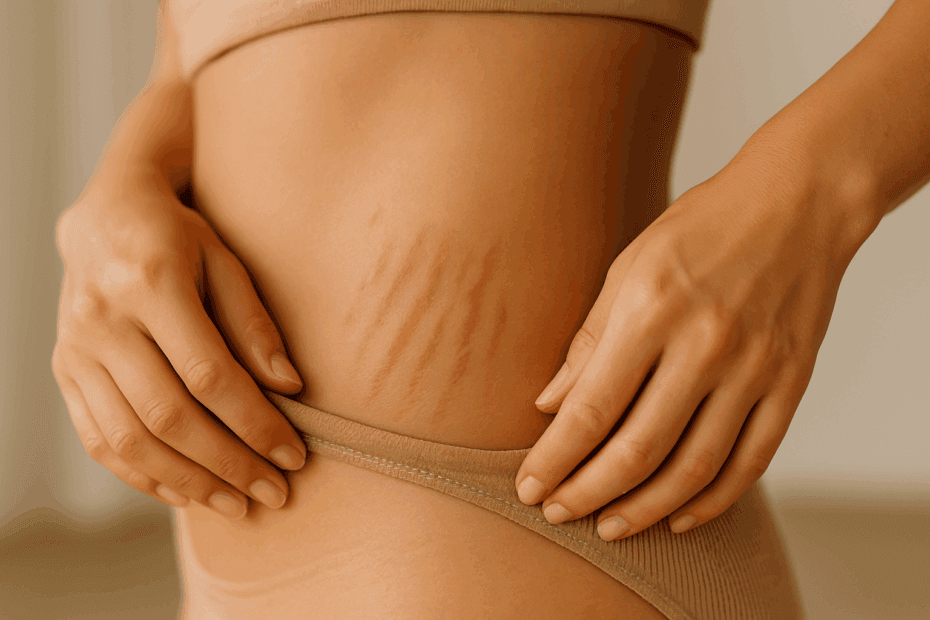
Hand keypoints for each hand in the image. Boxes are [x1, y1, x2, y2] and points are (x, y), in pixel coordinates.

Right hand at [51, 175, 307, 519]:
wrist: (105, 217)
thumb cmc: (180, 238)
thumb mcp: (226, 261)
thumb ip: (254, 323)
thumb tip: (289, 387)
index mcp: (151, 283)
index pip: (208, 373)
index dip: (254, 421)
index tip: (294, 454)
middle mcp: (104, 320)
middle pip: (169, 415)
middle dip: (228, 463)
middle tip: (275, 492)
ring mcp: (76, 349)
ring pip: (130, 439)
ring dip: (188, 482)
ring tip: (238, 505)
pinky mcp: (64, 371)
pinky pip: (99, 439)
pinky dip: (142, 476)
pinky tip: (185, 493)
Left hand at [514, 159, 862, 539]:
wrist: (798, 204)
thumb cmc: (700, 229)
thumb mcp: (629, 266)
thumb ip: (589, 340)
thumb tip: (550, 405)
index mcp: (651, 311)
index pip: (591, 409)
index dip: (555, 458)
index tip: (529, 487)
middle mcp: (704, 345)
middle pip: (638, 449)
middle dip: (588, 492)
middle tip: (557, 513)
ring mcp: (754, 368)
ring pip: (694, 467)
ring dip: (645, 508)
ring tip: (609, 527)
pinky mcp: (791, 384)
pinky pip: (751, 461)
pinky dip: (713, 500)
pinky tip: (679, 517)